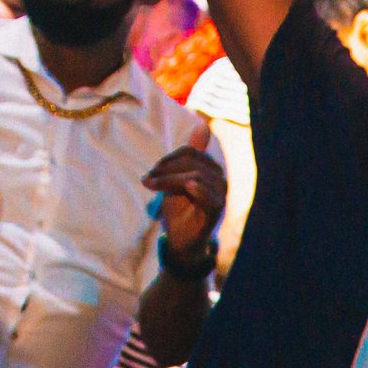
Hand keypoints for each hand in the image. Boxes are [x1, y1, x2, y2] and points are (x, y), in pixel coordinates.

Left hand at [145, 145, 225, 260]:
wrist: (181, 241)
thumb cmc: (179, 210)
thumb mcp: (177, 179)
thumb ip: (186, 157)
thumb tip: (203, 125)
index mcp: (210, 169)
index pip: (191, 152)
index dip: (169, 158)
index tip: (151, 171)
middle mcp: (219, 179)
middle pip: (192, 161)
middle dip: (166, 168)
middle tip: (147, 178)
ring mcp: (220, 194)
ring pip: (194, 175)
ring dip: (169, 179)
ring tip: (152, 186)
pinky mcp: (217, 210)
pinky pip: (208, 194)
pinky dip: (195, 189)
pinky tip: (184, 188)